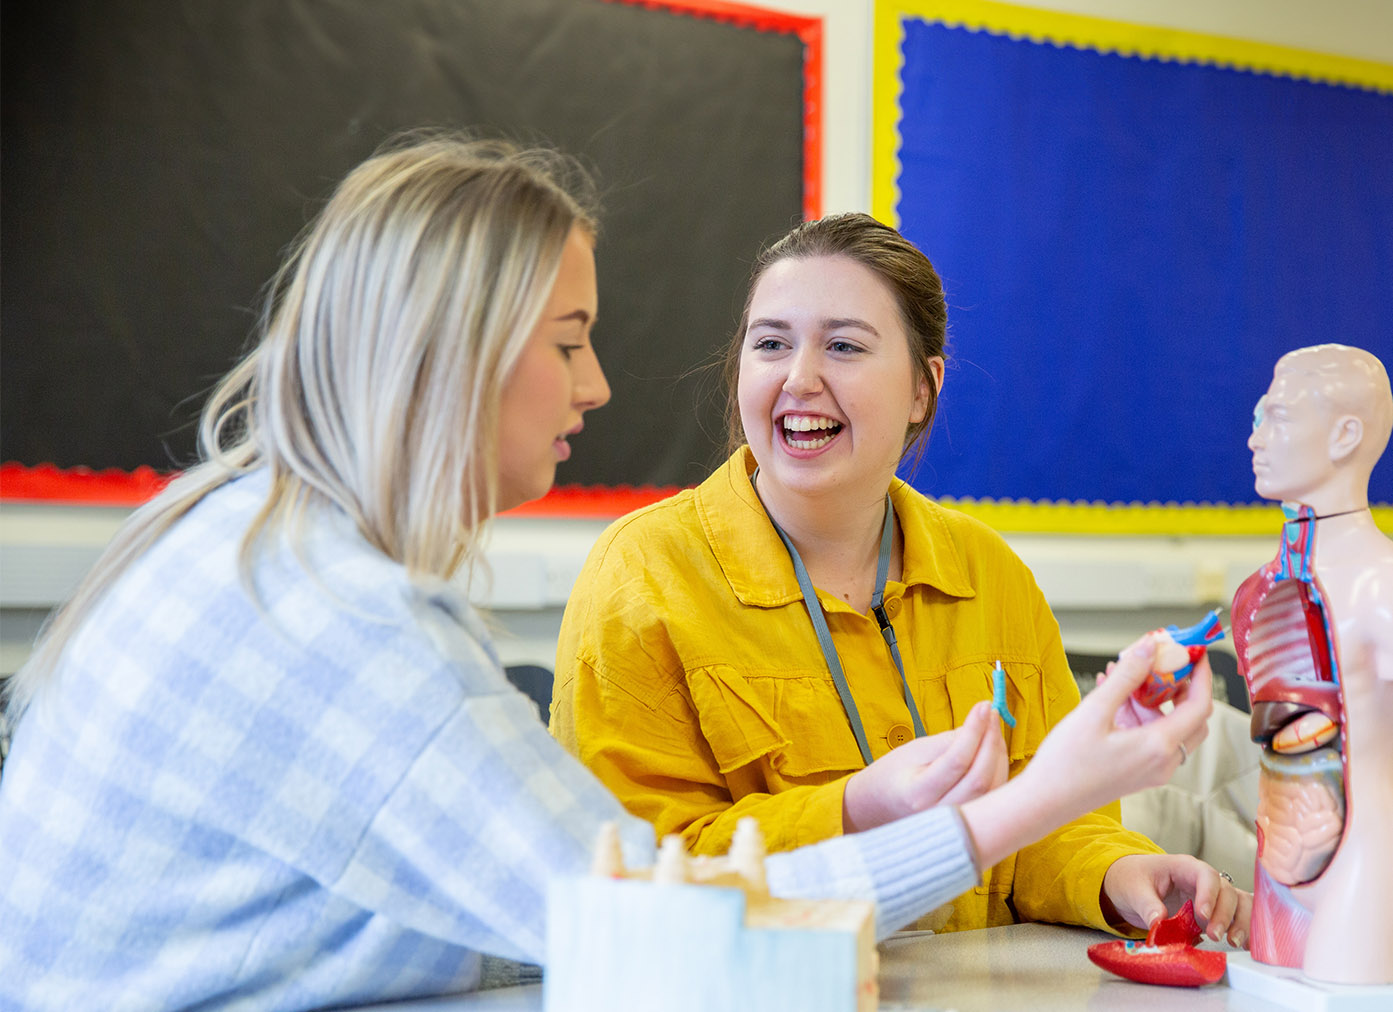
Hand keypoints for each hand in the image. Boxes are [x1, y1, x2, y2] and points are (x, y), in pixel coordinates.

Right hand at [843, 700, 1007, 832]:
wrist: (877, 809)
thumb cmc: (891, 777)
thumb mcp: (912, 751)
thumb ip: (947, 742)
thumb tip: (980, 726)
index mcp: (918, 793)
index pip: (956, 760)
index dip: (974, 730)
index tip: (982, 706)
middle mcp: (939, 813)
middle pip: (980, 777)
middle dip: (991, 740)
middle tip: (992, 714)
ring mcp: (956, 822)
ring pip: (992, 789)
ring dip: (998, 755)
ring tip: (992, 729)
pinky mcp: (968, 823)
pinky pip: (993, 797)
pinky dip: (998, 771)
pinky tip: (993, 751)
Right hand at [1020, 636, 1212, 818]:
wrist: (1045, 801)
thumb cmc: (1066, 762)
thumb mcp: (1094, 711)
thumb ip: (1126, 677)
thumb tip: (1149, 647)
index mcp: (1158, 746)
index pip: (1199, 705)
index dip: (1202, 675)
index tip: (1194, 651)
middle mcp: (1163, 761)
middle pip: (1192, 717)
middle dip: (1180, 686)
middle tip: (1163, 662)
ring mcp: (1152, 770)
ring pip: (1171, 727)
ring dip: (1154, 699)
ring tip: (1125, 674)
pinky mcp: (1138, 773)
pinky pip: (1152, 738)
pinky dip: (1141, 714)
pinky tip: (1113, 696)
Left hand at [1102, 853, 1251, 947]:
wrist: (1127, 883)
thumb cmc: (1132, 878)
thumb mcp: (1133, 889)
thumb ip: (1147, 905)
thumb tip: (1159, 923)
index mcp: (1183, 867)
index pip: (1206, 875)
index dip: (1209, 895)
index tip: (1202, 915)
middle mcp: (1202, 880)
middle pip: (1227, 891)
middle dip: (1225, 914)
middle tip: (1215, 935)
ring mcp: (1211, 896)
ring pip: (1239, 903)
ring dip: (1240, 922)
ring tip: (1233, 941)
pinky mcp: (1213, 913)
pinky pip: (1237, 916)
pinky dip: (1244, 928)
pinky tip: (1245, 943)